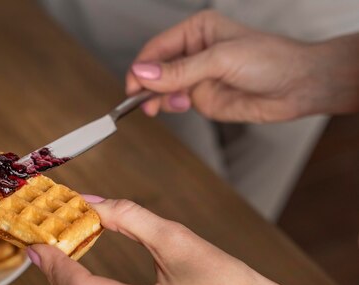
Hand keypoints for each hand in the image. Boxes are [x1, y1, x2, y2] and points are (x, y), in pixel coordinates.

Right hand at [126, 11, 358, 121]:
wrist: (298, 86)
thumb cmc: (269, 60)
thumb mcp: (220, 60)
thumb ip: (179, 70)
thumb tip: (143, 74)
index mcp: (196, 31)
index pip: (156, 48)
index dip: (141, 67)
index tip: (133, 85)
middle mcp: (193, 53)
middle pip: (155, 70)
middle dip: (147, 85)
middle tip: (142, 100)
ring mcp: (196, 77)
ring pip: (162, 89)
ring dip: (159, 98)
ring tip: (168, 103)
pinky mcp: (201, 99)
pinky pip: (175, 103)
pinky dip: (171, 106)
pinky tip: (180, 105)